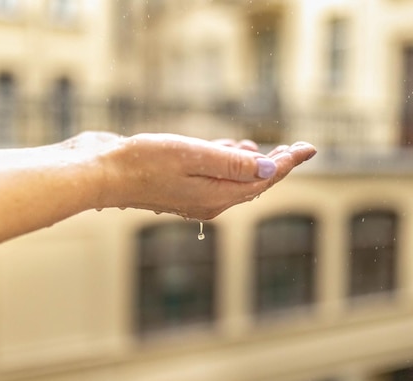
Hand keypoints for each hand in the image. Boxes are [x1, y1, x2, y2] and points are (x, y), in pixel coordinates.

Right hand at [69, 132, 316, 219]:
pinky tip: (233, 149)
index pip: (263, 179)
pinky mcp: (180, 187)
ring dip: (254, 164)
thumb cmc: (144, 162)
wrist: (103, 173)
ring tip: (272, 148)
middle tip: (299, 148)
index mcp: (216, 196)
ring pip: (235, 180)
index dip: (288, 163)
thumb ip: (231, 162)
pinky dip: (229, 163)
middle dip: (277, 164)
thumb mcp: (193, 156)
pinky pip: (216, 177)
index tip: (309, 147)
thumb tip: (269, 167)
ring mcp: (194, 196)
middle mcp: (209, 201)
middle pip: (253, 183)